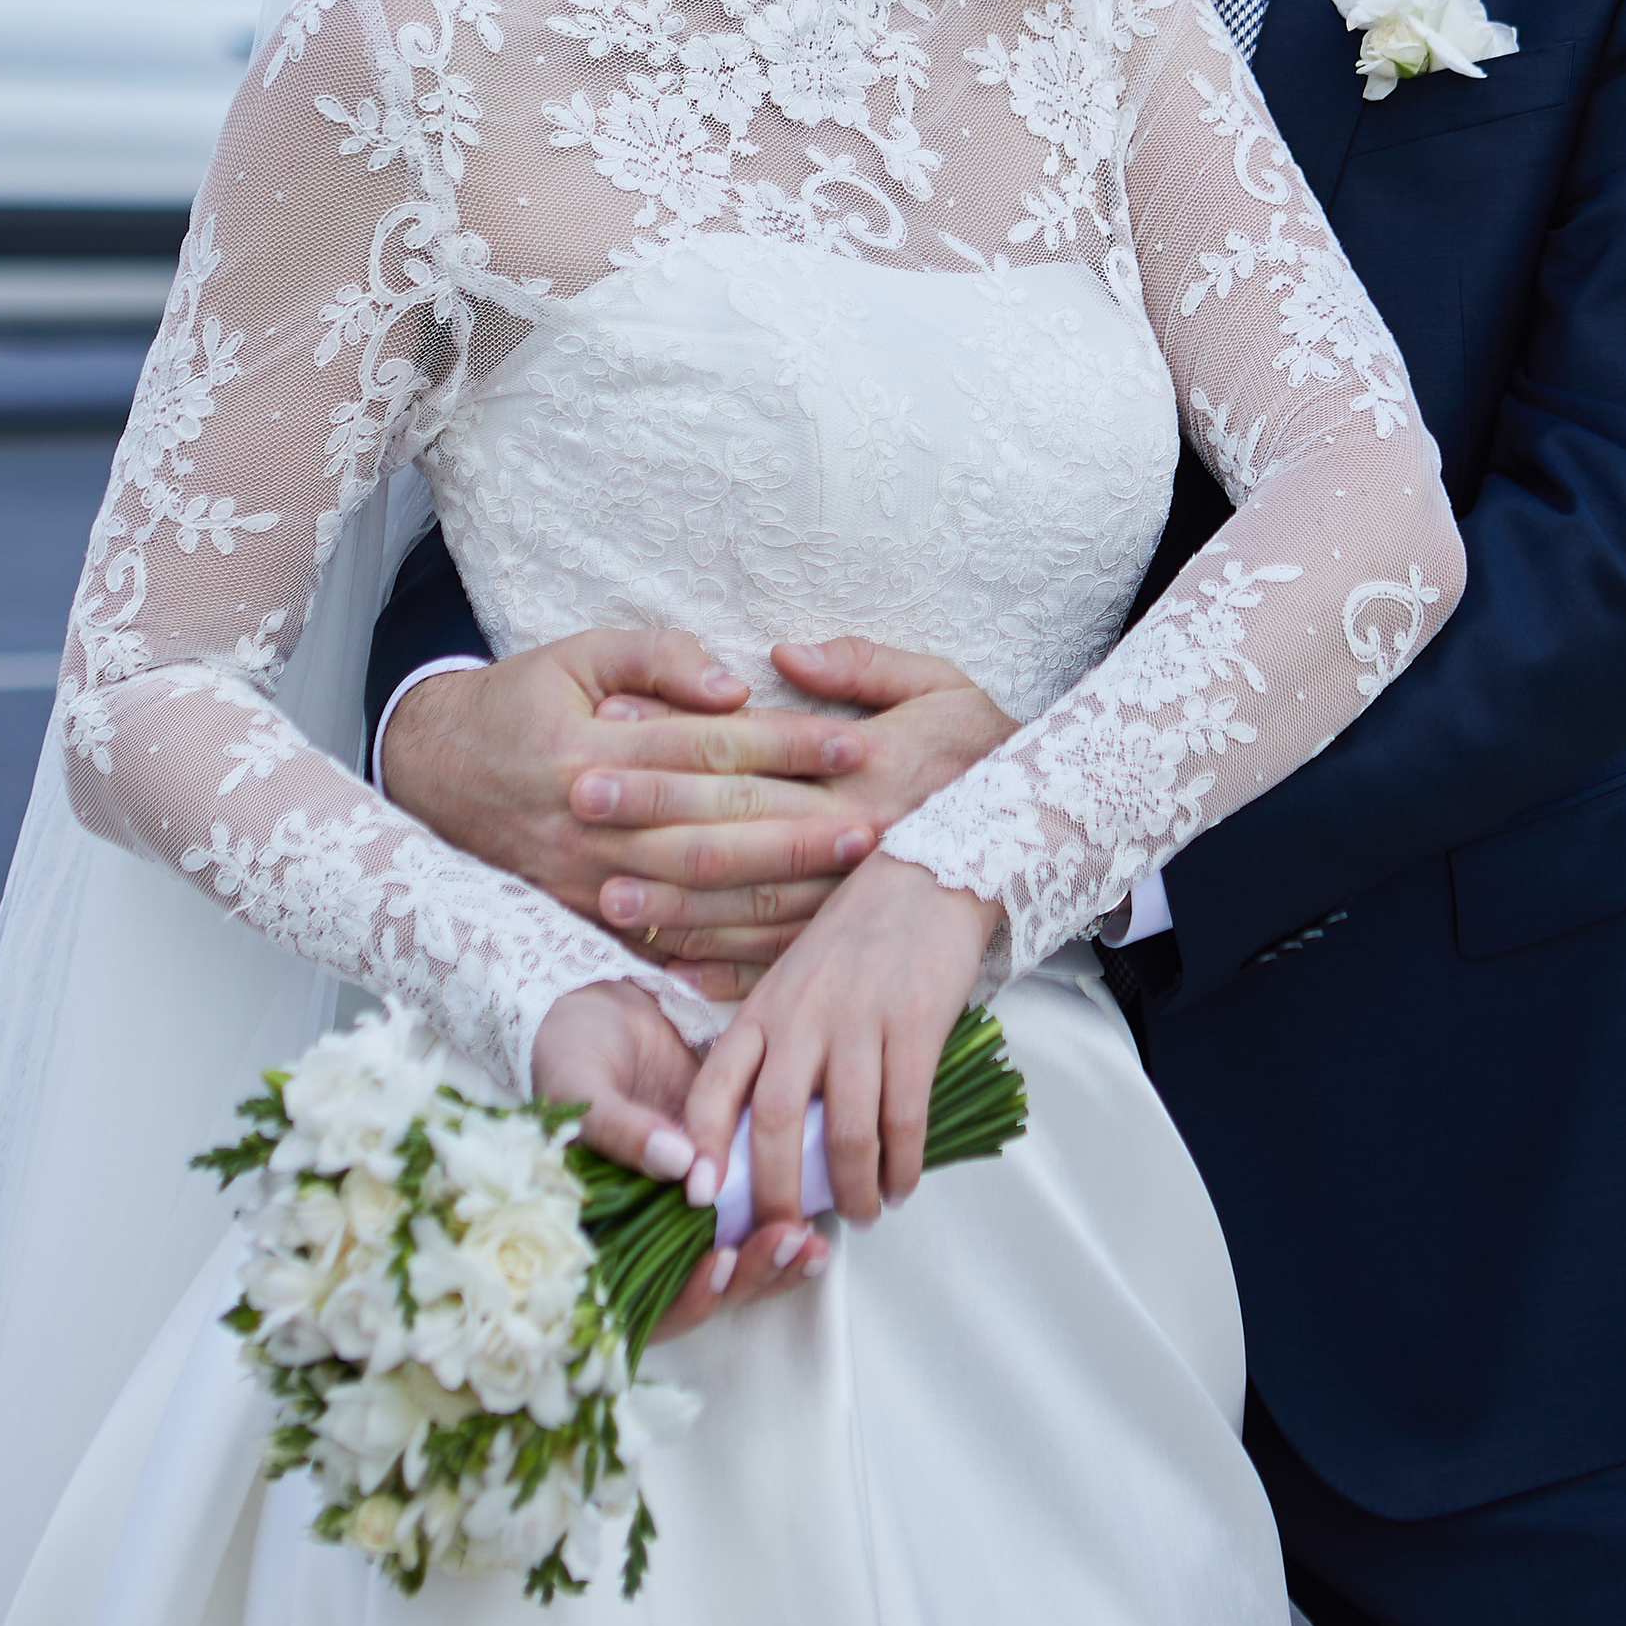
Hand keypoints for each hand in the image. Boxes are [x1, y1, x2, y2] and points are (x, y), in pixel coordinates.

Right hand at [380, 628, 875, 930]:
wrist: (432, 773)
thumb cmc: (523, 701)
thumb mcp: (577, 652)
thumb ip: (658, 658)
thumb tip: (735, 685)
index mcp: (589, 749)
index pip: (708, 748)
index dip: (786, 745)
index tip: (856, 741)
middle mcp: (588, 823)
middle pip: (712, 832)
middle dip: (800, 829)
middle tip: (878, 820)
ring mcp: (583, 881)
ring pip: (697, 897)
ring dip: (779, 889)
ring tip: (850, 873)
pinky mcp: (582, 918)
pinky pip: (667, 941)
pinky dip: (727, 947)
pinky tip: (787, 940)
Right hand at [530, 978, 826, 1341]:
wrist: (598, 1010)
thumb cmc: (571, 1057)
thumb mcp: (581, 1092)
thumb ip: (622, 1131)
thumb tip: (680, 1165)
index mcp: (600, 1233)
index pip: (643, 1300)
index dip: (686, 1297)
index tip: (722, 1267)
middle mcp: (645, 1232)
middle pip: (700, 1290)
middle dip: (748, 1277)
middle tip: (788, 1243)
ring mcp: (684, 1210)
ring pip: (733, 1262)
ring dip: (774, 1262)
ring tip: (812, 1244)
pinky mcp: (716, 1177)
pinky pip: (751, 1216)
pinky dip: (782, 1227)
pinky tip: (819, 1225)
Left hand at [578, 639, 1015, 989]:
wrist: (1047, 822)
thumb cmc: (980, 741)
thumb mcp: (936, 680)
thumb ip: (860, 666)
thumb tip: (782, 658)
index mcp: (861, 767)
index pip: (750, 756)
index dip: (677, 749)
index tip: (609, 735)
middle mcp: (852, 836)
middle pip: (736, 830)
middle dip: (652, 819)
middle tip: (578, 808)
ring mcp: (852, 897)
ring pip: (750, 904)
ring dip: (673, 899)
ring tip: (603, 891)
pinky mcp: (857, 939)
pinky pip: (785, 959)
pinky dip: (726, 967)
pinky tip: (670, 962)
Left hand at [680, 851, 998, 1230]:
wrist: (925, 877)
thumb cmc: (853, 940)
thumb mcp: (792, 984)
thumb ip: (772, 1047)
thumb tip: (755, 1137)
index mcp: (762, 1010)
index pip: (713, 1090)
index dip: (702, 1152)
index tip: (704, 1202)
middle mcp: (802, 1017)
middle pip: (773, 1125)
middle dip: (778, 1195)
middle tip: (788, 1232)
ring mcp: (860, 1021)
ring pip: (845, 1131)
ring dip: (852, 1189)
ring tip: (860, 1215)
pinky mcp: (916, 1025)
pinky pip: (905, 1114)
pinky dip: (903, 1163)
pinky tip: (901, 1185)